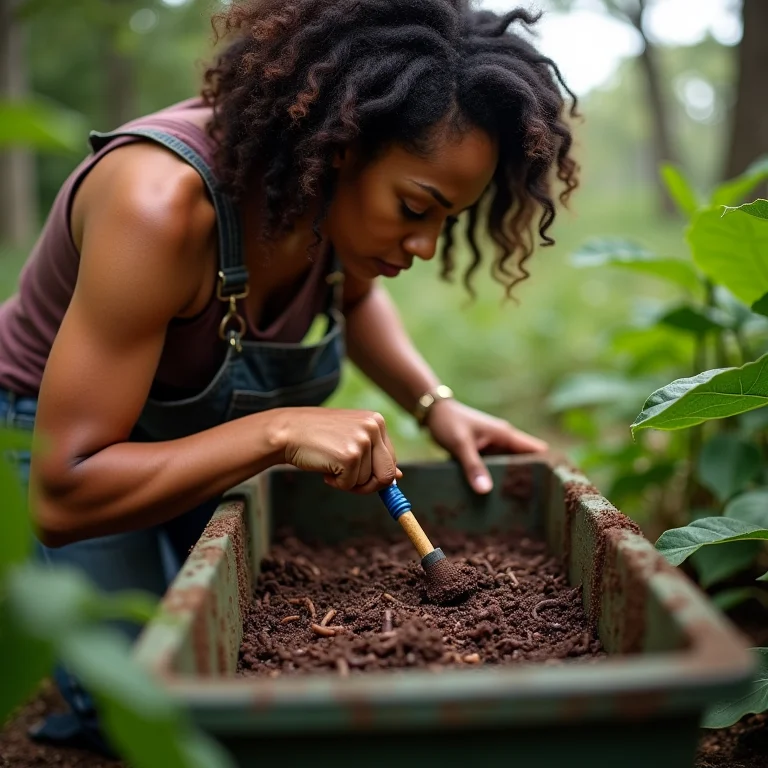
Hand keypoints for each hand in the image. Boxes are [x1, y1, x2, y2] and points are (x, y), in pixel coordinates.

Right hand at [274, 408, 400, 493]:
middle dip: (368, 485)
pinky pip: (351, 485)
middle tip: (346, 480)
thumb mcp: (350, 440)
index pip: (391, 460)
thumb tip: (398, 476)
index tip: (359, 477)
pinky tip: (324, 468)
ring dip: (348, 482)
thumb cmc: (317, 437)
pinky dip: (336, 484)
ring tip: (330, 464)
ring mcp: (363, 440)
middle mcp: (374, 427)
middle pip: (387, 474)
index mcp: (377, 421)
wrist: (287, 431)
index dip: (375, 475)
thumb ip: (374, 455)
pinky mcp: (350, 455)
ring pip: (368, 482)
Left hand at [425, 400, 547, 494]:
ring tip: (516, 507)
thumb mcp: (460, 445)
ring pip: (509, 469)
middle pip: (525, 464)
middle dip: (528, 481)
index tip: (554, 487)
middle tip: (533, 506)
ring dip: (510, 483)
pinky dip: (495, 481)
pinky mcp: (482, 455)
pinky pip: (494, 470)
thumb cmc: (448, 422)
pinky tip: (493, 499)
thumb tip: (486, 491)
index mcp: (506, 435)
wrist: (432, 413)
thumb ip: (472, 466)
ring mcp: (493, 449)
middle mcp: (503, 442)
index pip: (537, 450)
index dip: (549, 466)